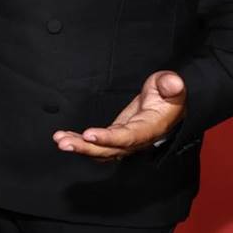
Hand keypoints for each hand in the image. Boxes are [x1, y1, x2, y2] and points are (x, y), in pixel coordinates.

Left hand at [52, 71, 186, 160]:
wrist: (168, 106)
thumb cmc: (168, 95)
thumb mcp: (171, 86)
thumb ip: (170, 85)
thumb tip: (173, 83)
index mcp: (151, 128)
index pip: (128, 137)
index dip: (109, 138)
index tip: (89, 135)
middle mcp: (137, 140)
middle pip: (110, 149)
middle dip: (86, 147)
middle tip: (63, 143)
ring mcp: (125, 141)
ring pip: (101, 150)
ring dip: (79, 147)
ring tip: (59, 140)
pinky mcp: (116, 138)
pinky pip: (98, 146)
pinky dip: (81, 142)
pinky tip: (64, 137)